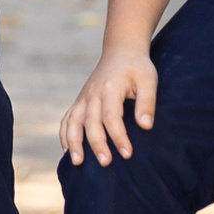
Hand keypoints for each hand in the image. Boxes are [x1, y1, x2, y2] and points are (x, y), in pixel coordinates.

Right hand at [59, 45, 158, 166]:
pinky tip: (67, 152)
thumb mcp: (148, 80)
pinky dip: (65, 135)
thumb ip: (147, 102)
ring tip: (77, 162)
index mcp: (110, 88)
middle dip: (96, 144)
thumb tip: (146, 126)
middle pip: (91, 122)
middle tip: (105, 163)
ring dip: (74, 142)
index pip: (112, 117)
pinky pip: (67, 119)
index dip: (119, 136)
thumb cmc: (137, 68)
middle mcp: (92, 94)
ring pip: (73, 122)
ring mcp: (83, 98)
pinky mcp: (79, 101)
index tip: (127, 154)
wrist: (121, 51)